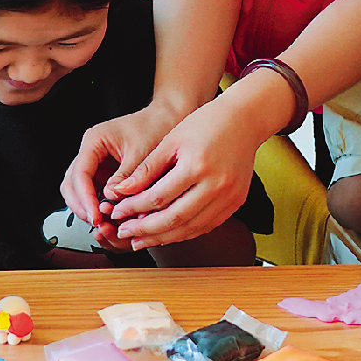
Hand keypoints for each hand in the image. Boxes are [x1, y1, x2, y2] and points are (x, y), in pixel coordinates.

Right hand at [60, 102, 183, 229]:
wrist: (167, 119)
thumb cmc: (155, 127)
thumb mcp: (141, 154)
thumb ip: (125, 177)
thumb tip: (110, 199)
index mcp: (94, 140)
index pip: (80, 174)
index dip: (85, 198)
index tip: (95, 216)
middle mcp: (90, 151)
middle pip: (71, 183)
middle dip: (81, 205)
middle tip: (96, 222)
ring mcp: (96, 162)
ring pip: (78, 189)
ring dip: (87, 207)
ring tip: (103, 222)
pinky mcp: (104, 172)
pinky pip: (93, 191)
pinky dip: (98, 204)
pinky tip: (109, 215)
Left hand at [104, 95, 260, 248]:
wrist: (243, 120)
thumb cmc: (206, 123)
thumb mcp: (171, 140)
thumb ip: (147, 169)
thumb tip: (122, 191)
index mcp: (197, 165)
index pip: (158, 197)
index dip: (134, 208)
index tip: (117, 212)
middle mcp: (216, 185)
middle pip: (174, 219)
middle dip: (145, 230)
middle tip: (124, 232)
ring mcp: (229, 197)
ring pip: (191, 228)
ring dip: (163, 238)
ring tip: (141, 239)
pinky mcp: (236, 203)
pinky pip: (206, 226)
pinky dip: (184, 233)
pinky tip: (167, 234)